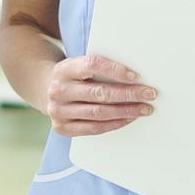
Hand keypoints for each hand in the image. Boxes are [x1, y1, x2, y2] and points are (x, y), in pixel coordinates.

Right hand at [42, 54, 156, 136]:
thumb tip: (135, 76)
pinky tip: (128, 118)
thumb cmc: (73, 76)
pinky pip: (94, 128)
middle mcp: (58, 90)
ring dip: (126, 111)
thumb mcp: (79, 65)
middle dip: (129, 94)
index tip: (136, 76)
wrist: (45, 89)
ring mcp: (58, 111)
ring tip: (144, 109)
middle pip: (99, 92)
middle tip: (149, 94)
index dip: (115, 70)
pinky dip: (114, 123)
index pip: (92, 65)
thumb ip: (99, 68)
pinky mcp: (62, 128)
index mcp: (64, 69)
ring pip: (99, 113)